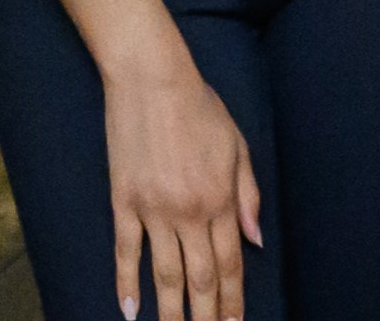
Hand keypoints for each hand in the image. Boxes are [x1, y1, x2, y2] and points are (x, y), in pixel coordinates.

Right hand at [103, 55, 260, 320]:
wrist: (153, 82)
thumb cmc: (201, 110)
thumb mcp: (238, 147)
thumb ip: (248, 196)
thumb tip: (256, 240)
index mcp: (221, 198)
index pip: (231, 262)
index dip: (233, 298)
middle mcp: (189, 211)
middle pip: (201, 276)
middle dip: (206, 315)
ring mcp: (153, 209)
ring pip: (164, 274)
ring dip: (171, 311)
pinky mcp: (123, 202)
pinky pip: (125, 251)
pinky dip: (126, 284)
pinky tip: (128, 310)